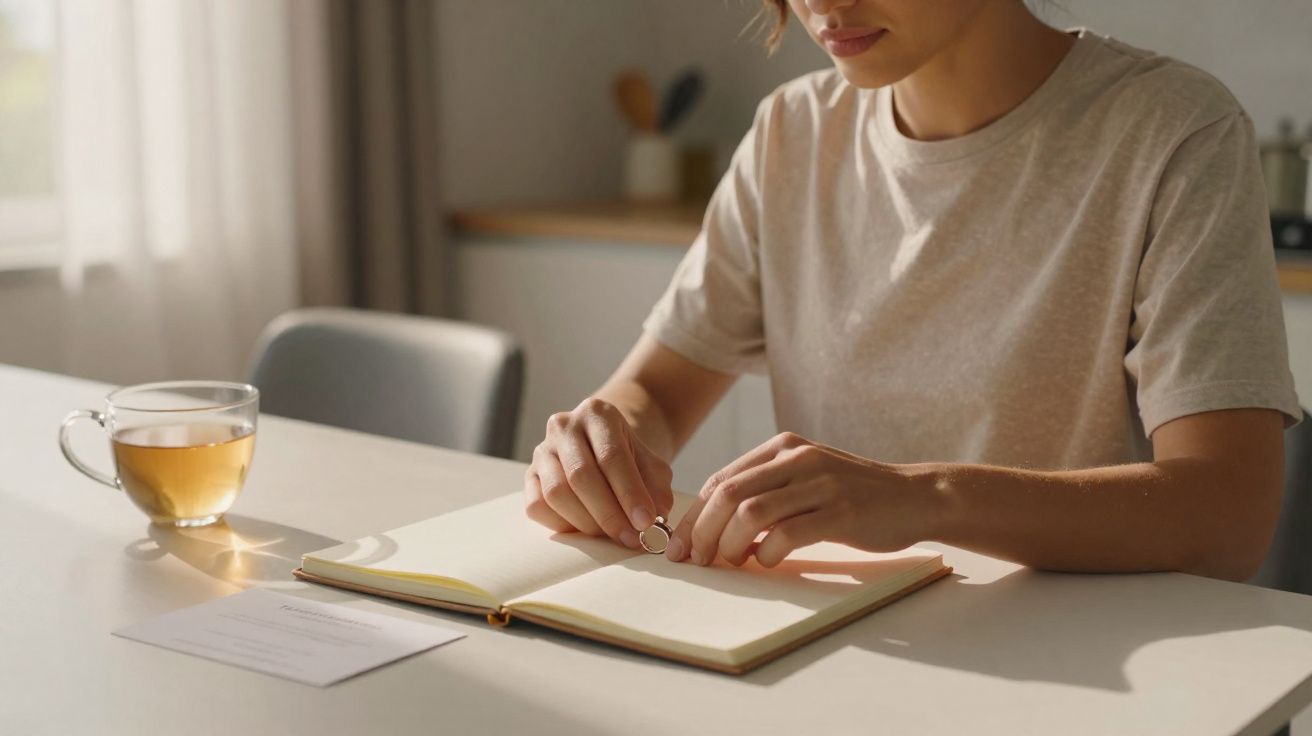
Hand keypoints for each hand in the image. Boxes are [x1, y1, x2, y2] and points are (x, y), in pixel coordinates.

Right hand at [523, 397, 674, 548]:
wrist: (603, 450)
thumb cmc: (629, 459)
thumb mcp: (651, 466)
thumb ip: (656, 489)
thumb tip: (656, 518)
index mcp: (597, 414)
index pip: (611, 456)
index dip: (629, 493)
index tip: (645, 522)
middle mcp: (564, 426)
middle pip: (581, 475)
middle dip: (609, 513)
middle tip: (630, 537)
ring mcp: (542, 450)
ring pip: (556, 493)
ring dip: (587, 522)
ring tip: (610, 535)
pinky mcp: (529, 475)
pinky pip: (537, 506)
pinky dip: (563, 524)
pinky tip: (585, 528)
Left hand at [665, 432, 935, 566]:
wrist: (914, 496)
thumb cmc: (853, 494)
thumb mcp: (806, 477)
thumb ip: (766, 490)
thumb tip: (714, 527)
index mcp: (783, 447)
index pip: (721, 479)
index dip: (694, 515)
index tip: (680, 545)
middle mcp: (798, 458)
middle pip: (728, 494)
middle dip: (703, 531)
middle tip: (696, 560)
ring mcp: (820, 483)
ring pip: (751, 512)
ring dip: (730, 544)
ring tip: (730, 562)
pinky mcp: (841, 511)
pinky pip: (788, 533)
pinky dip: (767, 552)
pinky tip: (766, 561)